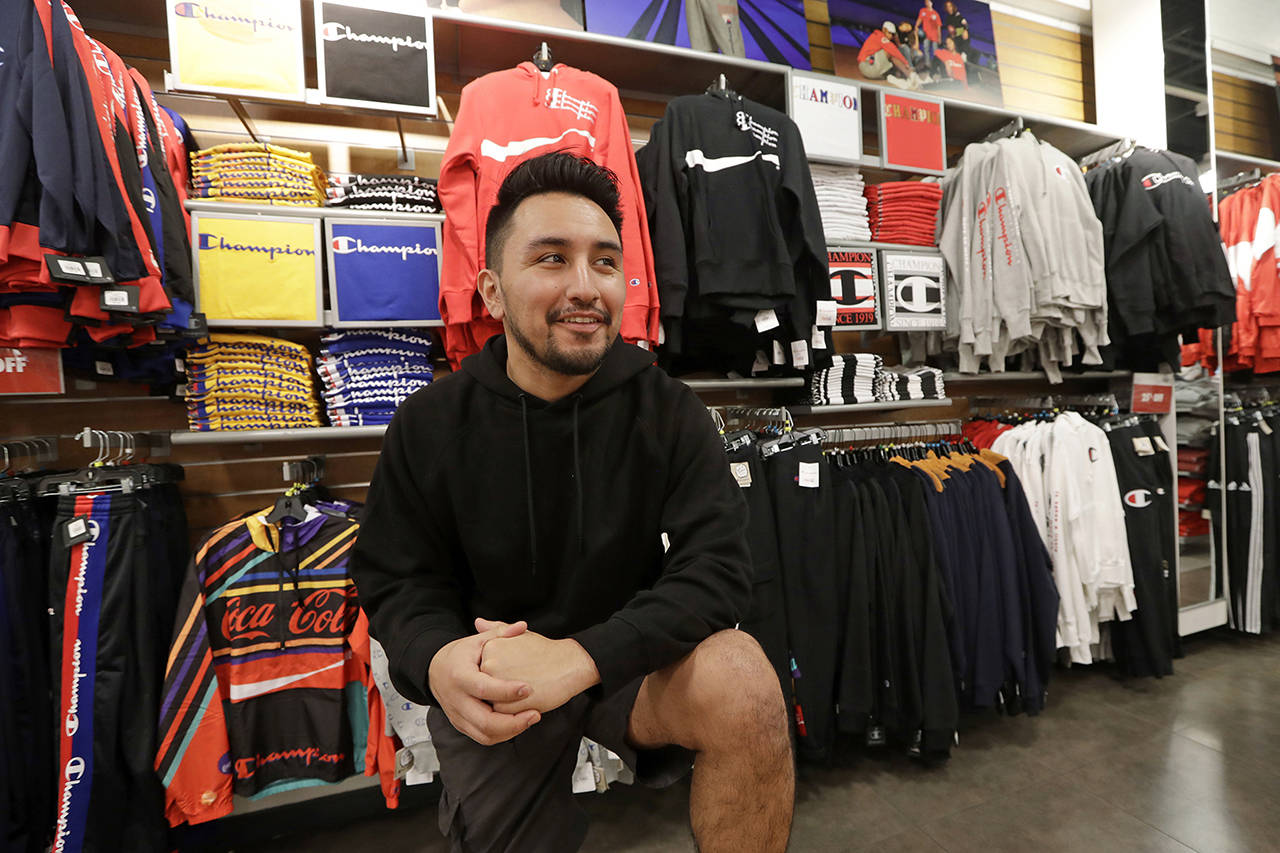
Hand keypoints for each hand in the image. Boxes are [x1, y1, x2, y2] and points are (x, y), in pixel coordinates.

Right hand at [428, 620, 541, 745]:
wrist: (434, 671)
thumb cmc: (459, 655)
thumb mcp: (477, 641)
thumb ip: (501, 633)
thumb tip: (523, 626)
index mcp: (460, 676)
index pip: (483, 688)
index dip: (506, 691)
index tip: (528, 688)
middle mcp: (457, 700)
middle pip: (484, 721)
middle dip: (513, 722)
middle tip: (536, 714)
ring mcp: (458, 716)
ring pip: (484, 734)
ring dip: (510, 731)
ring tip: (531, 718)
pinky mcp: (461, 725)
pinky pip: (483, 738)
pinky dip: (503, 735)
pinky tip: (519, 724)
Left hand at [475, 618, 600, 714]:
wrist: (569, 665)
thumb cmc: (546, 651)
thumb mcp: (519, 636)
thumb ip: (496, 630)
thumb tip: (478, 622)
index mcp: (488, 648)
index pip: (483, 669)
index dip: (502, 673)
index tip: (518, 667)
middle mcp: (488, 665)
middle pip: (485, 686)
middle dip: (502, 687)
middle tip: (524, 677)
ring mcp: (496, 684)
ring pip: (492, 702)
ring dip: (507, 700)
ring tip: (528, 685)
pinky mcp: (506, 703)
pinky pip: (502, 714)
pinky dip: (515, 710)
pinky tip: (529, 698)